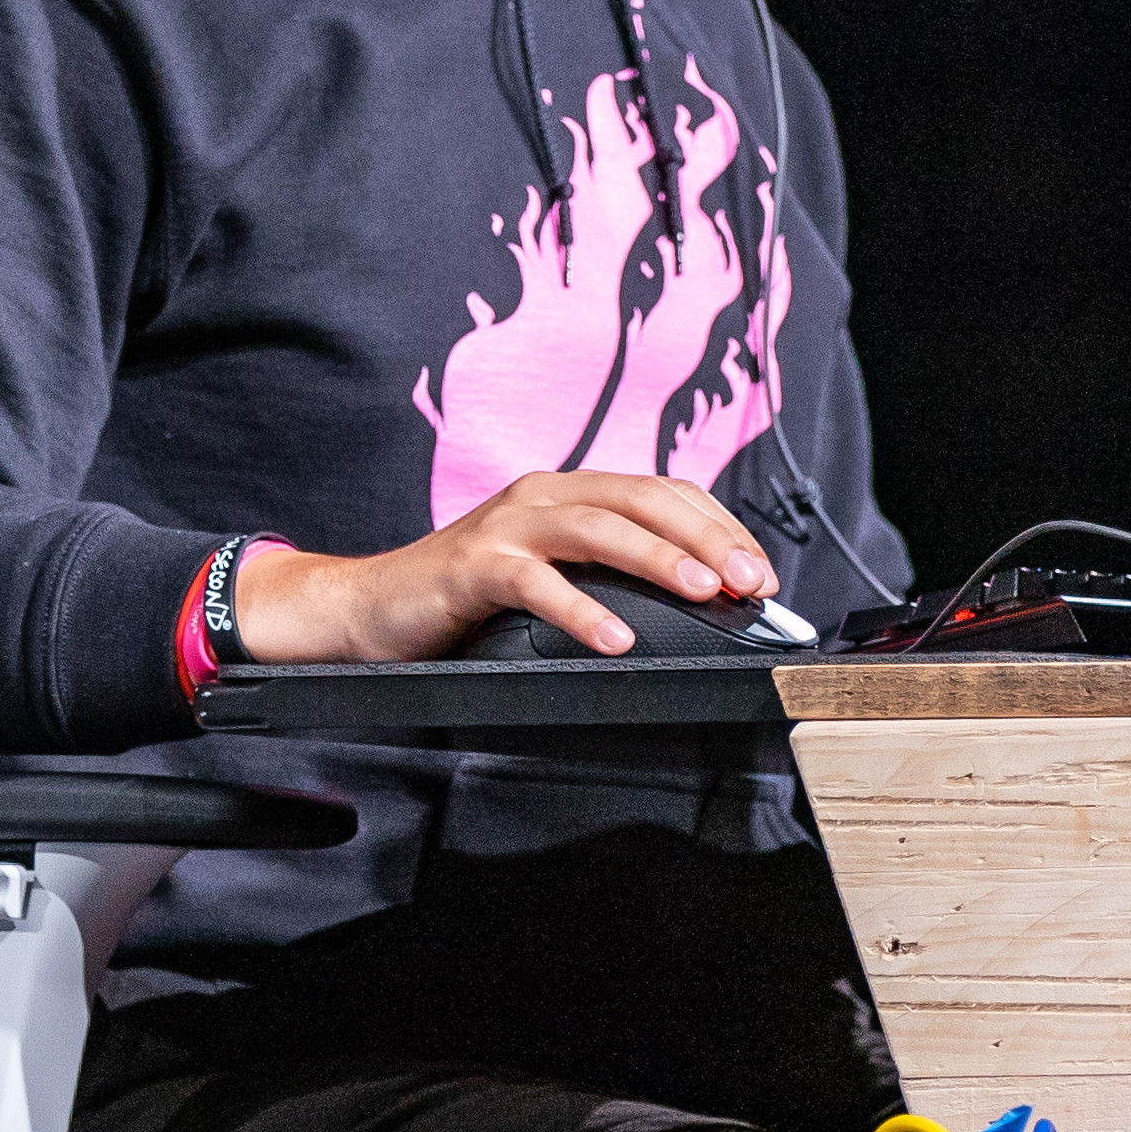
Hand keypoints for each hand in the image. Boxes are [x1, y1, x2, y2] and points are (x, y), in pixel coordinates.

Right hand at [232, 472, 779, 664]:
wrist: (370, 609)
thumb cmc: (465, 602)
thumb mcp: (549, 578)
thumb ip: (605, 577)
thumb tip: (696, 606)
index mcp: (568, 493)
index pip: (663, 492)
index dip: (720, 527)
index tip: (761, 574)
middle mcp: (542, 496)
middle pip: (642, 499)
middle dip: (707, 539)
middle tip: (749, 583)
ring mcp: (506, 526)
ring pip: (598, 528)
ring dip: (659, 558)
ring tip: (704, 593)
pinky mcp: (471, 566)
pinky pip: (535, 583)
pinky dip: (580, 610)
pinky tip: (615, 639)